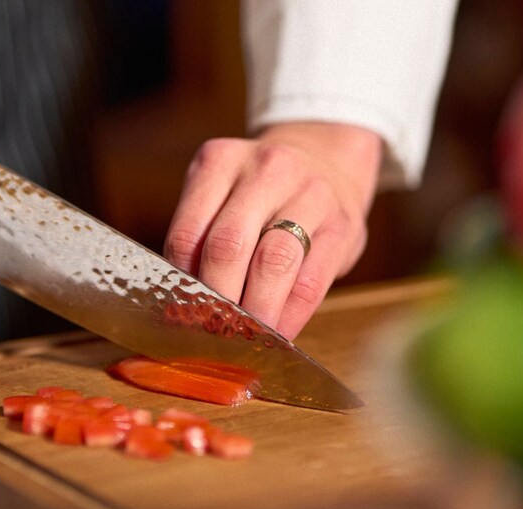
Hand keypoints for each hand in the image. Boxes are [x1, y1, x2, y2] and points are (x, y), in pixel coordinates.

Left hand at [164, 123, 382, 339]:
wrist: (328, 157)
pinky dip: (290, 316)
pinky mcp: (342, 225)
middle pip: (228, 246)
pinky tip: (278, 334)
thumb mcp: (223, 192)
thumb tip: (182, 308)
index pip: (188, 234)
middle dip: (217, 301)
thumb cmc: (262, 191)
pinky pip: (311, 281)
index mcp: (219, 162)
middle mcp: (264, 170)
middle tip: (210, 334)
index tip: (180, 318)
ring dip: (255, 311)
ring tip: (243, 337)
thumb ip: (202, 237)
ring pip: (273, 263)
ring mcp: (308, 193)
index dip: (181, 285)